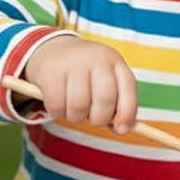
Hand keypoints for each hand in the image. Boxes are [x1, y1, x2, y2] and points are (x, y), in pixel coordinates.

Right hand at [22, 36, 137, 133]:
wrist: (52, 50)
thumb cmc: (85, 74)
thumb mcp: (105, 81)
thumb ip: (117, 104)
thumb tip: (121, 129)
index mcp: (114, 61)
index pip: (128, 88)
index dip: (127, 113)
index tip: (121, 129)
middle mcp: (96, 59)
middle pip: (105, 99)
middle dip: (99, 118)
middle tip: (91, 118)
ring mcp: (72, 63)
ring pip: (79, 106)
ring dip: (76, 117)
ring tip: (73, 109)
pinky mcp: (50, 72)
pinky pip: (57, 105)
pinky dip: (58, 112)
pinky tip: (59, 104)